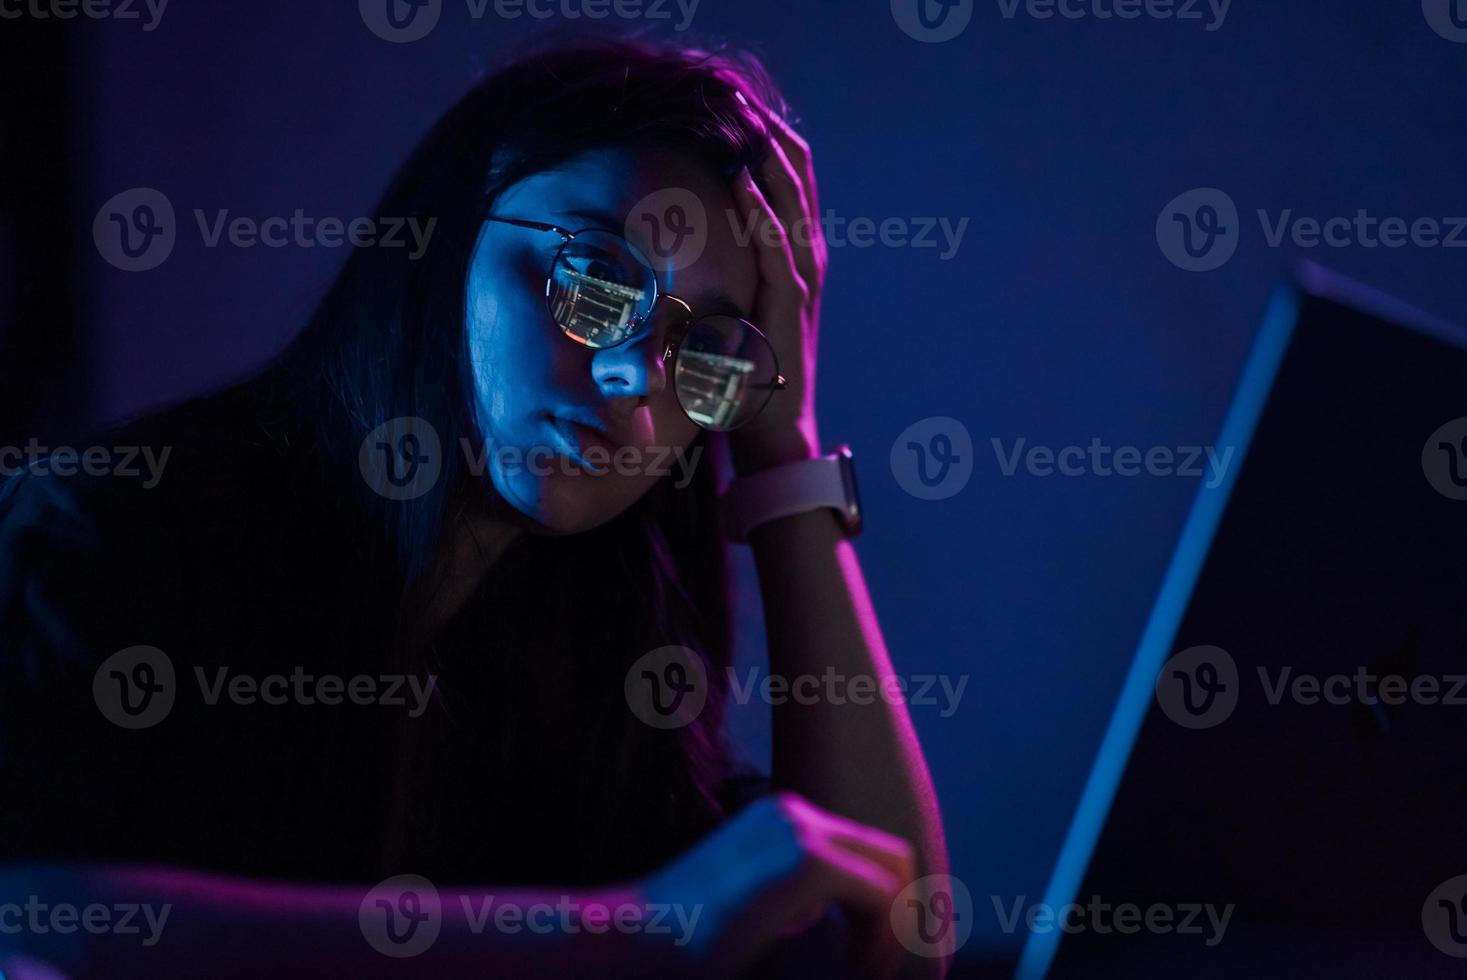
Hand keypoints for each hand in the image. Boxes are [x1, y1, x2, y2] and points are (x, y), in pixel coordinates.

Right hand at [639, 792, 915, 978]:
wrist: (634, 943)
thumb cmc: (683, 944)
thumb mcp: (757, 914)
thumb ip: (801, 906)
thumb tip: (859, 929)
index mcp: (780, 820)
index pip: (868, 851)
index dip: (886, 907)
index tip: (869, 959)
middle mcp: (793, 813)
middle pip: (894, 854)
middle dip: (905, 914)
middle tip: (878, 969)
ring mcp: (799, 831)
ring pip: (895, 875)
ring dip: (892, 934)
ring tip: (863, 977)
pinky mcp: (806, 862)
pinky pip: (881, 898)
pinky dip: (880, 941)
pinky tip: (855, 973)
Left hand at [727, 108, 827, 474]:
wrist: (776, 428)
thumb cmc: (748, 371)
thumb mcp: (739, 306)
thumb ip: (730, 270)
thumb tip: (690, 239)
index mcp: (797, 256)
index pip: (794, 181)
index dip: (773, 140)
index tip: (743, 105)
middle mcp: (807, 260)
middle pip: (800, 180)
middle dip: (772, 135)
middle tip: (743, 97)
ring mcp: (803, 282)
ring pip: (793, 205)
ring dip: (768, 159)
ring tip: (747, 119)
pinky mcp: (790, 306)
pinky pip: (777, 249)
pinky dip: (761, 212)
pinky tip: (743, 180)